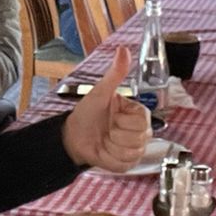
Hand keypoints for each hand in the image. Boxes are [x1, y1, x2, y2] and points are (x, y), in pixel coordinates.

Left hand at [59, 46, 150, 168]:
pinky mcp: (128, 164)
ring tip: (104, 139)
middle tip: (106, 128)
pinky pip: (124, 165)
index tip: (112, 115)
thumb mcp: (100, 92)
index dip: (122, 120)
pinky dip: (109, 159)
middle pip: (137, 139)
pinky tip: (103, 151)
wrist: (73, 136)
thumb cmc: (87, 113)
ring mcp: (136, 149)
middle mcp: (141, 131)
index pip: (141, 121)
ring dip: (111, 147)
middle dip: (115, 134)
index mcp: (138, 113)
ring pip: (131, 153)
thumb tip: (123, 49)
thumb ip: (115, 74)